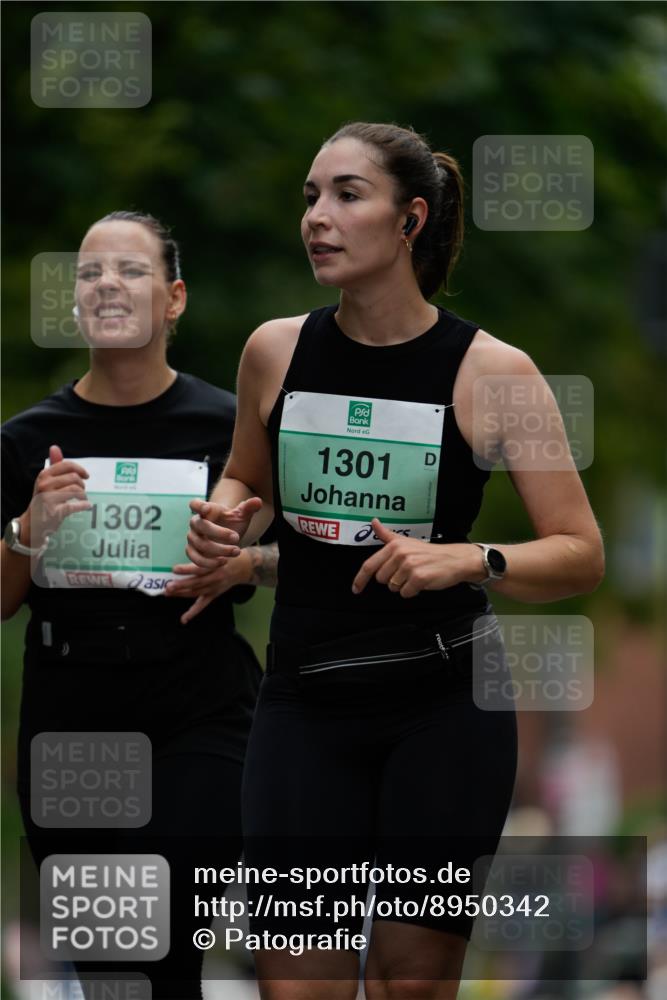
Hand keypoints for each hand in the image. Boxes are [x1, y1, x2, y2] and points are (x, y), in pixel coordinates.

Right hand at [26, 445, 91, 545]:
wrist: (32, 523)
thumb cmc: (43, 499)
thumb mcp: (46, 481)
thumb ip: (54, 465)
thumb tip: (54, 447)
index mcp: (44, 475)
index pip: (67, 465)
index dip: (80, 469)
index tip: (86, 476)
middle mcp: (44, 485)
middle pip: (74, 478)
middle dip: (82, 484)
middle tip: (81, 491)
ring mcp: (48, 499)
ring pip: (76, 490)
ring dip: (83, 495)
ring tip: (82, 499)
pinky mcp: (55, 512)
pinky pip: (76, 505)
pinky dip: (84, 506)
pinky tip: (87, 506)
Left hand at [166, 550, 252, 623]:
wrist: (243, 567)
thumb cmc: (228, 555)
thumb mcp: (219, 550)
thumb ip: (205, 553)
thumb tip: (189, 551)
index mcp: (217, 565)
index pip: (200, 569)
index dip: (187, 570)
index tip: (174, 569)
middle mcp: (216, 578)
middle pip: (196, 583)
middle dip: (181, 585)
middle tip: (168, 587)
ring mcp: (215, 588)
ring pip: (196, 592)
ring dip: (181, 594)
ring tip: (168, 593)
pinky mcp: (214, 594)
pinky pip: (203, 604)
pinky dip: (193, 612)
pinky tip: (184, 619)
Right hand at [185, 496, 262, 567]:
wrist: (228, 537)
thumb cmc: (232, 522)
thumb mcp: (242, 515)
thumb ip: (249, 507)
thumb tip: (258, 501)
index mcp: (206, 510)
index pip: (195, 504)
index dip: (198, 506)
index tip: (207, 509)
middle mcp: (196, 523)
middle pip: (200, 525)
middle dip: (219, 533)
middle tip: (237, 537)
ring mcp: (193, 537)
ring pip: (200, 544)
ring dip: (218, 550)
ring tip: (236, 551)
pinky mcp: (192, 551)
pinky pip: (196, 558)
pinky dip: (209, 563)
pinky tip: (224, 561)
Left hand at [351, 518, 482, 598]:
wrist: (455, 559)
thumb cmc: (429, 553)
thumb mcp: (406, 541)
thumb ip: (387, 535)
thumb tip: (373, 522)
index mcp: (394, 545)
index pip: (370, 565)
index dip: (360, 579)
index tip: (356, 588)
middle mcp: (400, 554)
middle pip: (381, 579)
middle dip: (392, 579)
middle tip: (406, 572)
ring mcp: (409, 566)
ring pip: (393, 587)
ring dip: (404, 585)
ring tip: (415, 575)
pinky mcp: (419, 578)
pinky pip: (406, 593)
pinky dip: (413, 591)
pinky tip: (421, 582)